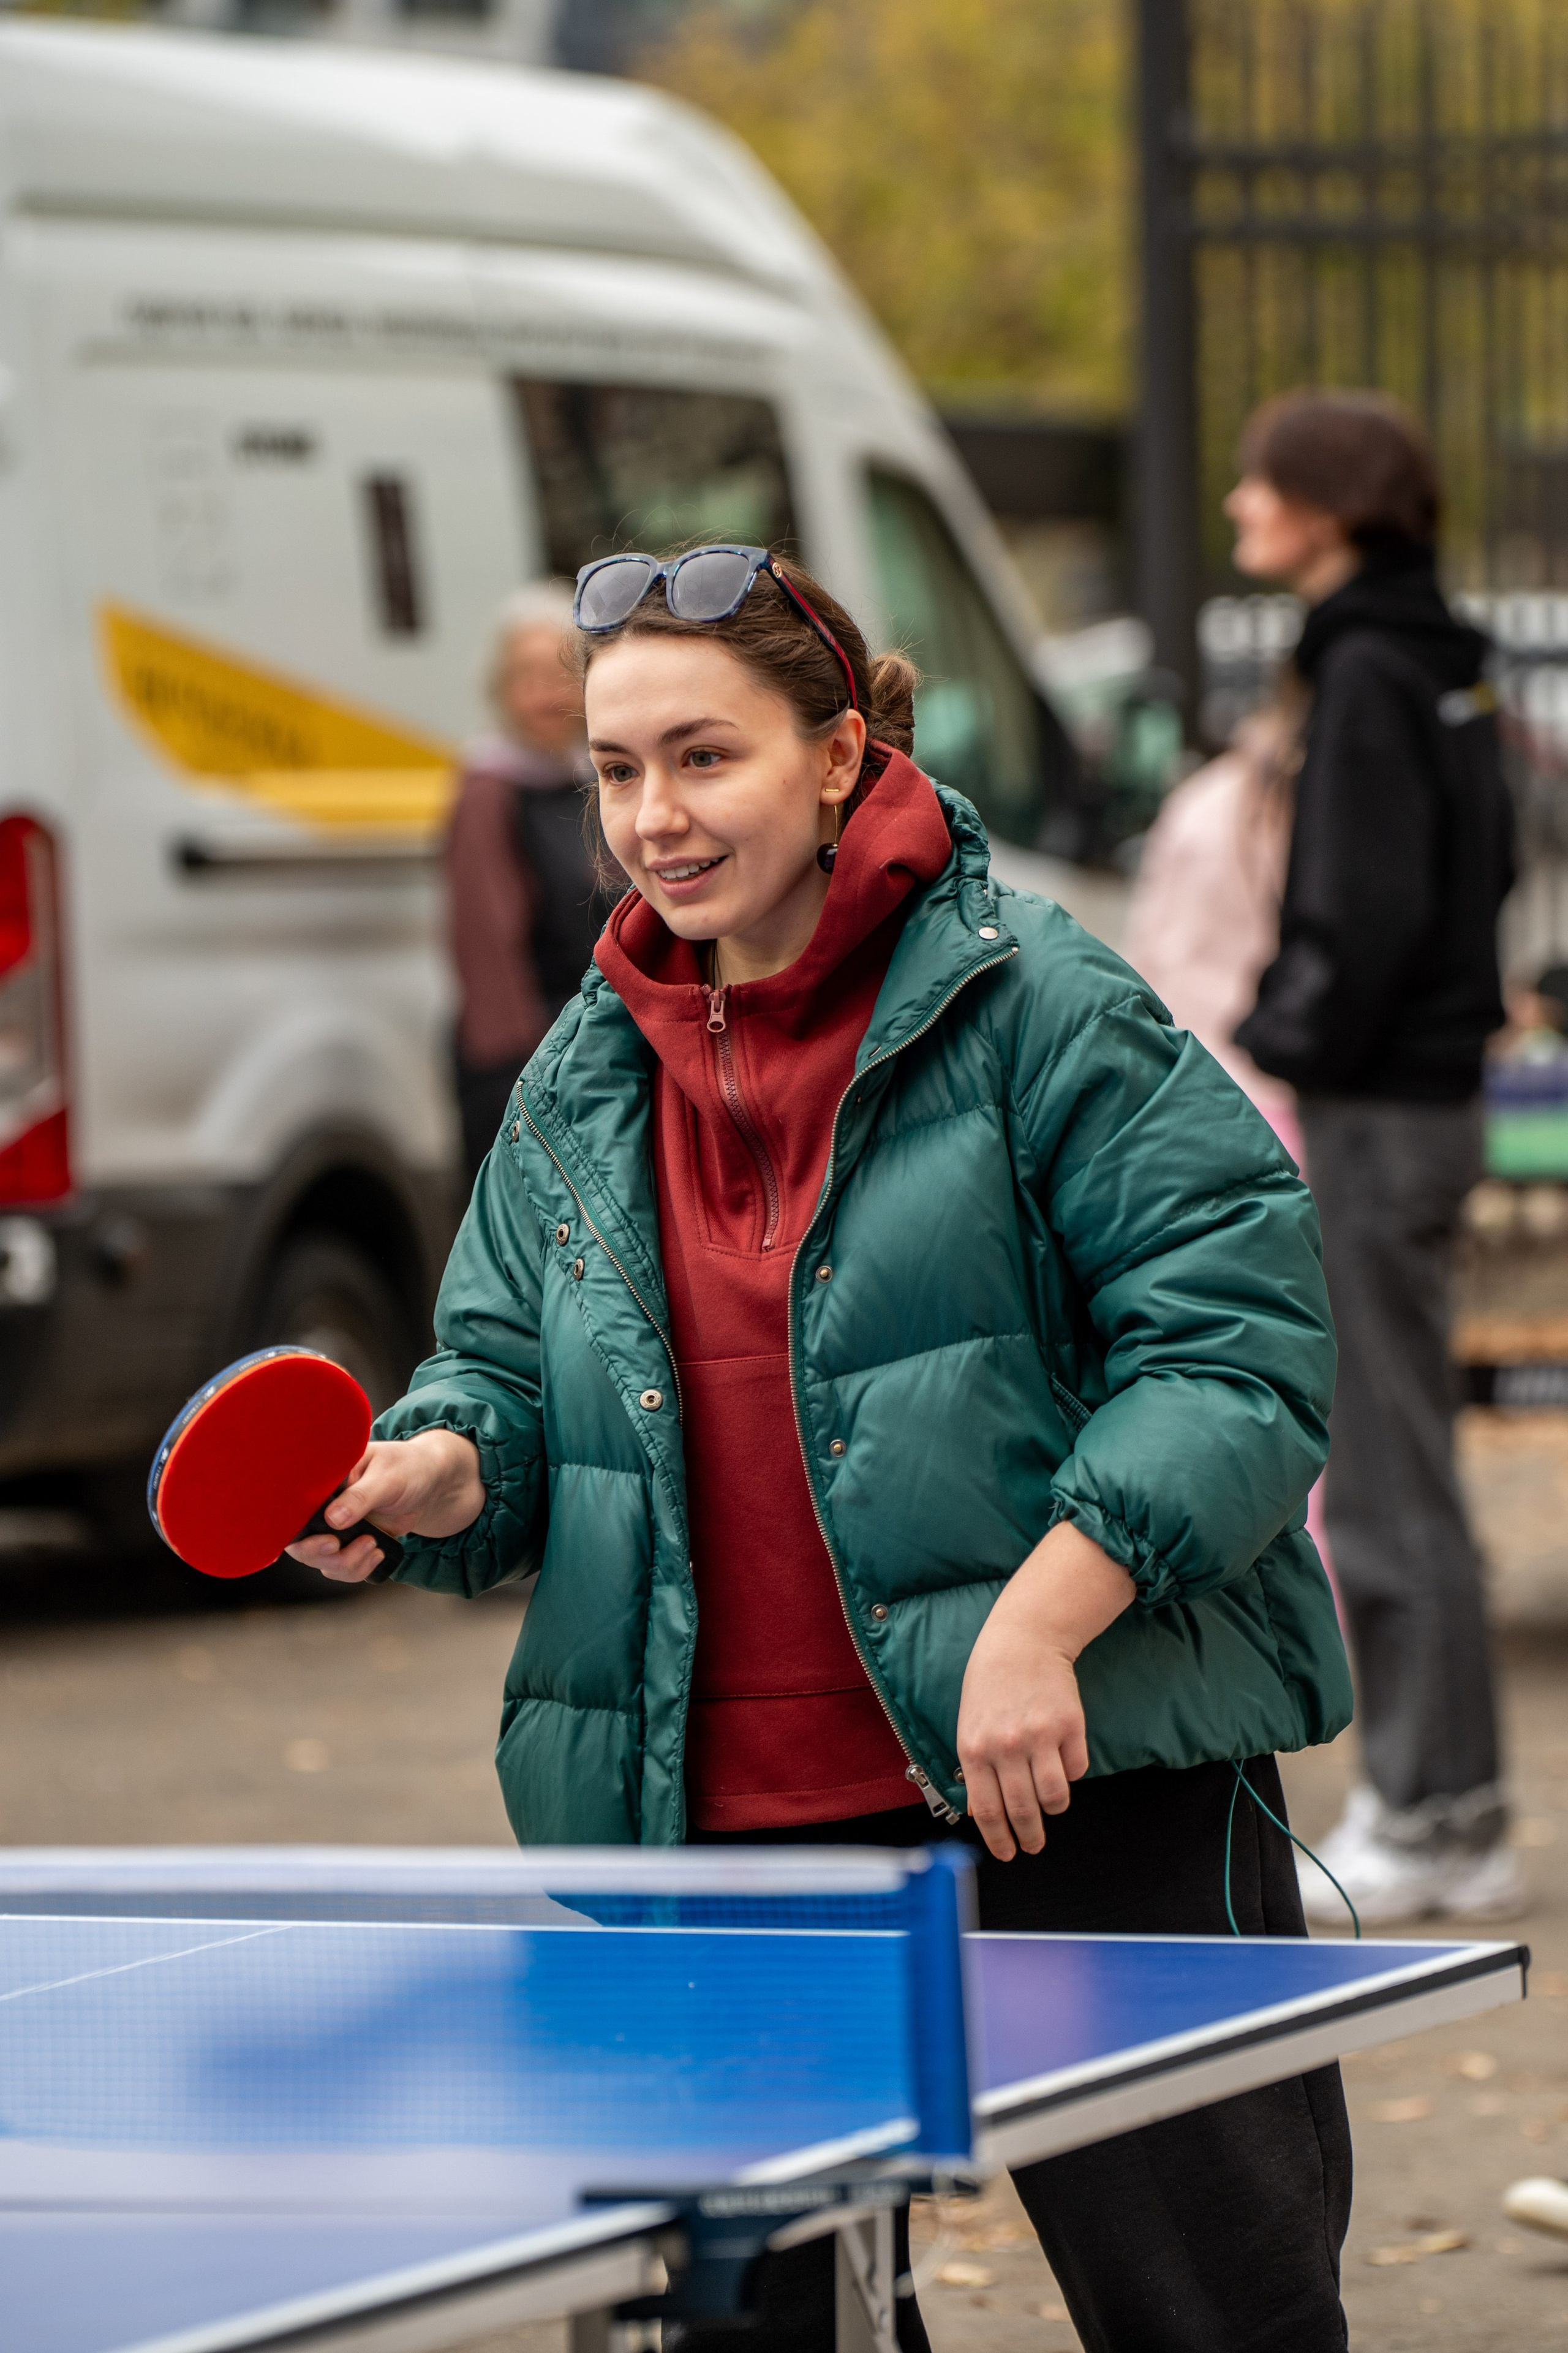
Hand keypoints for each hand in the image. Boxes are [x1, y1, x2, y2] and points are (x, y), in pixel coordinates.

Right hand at [284, 1430, 484, 1583]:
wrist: (430, 1482)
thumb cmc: (407, 1468)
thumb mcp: (387, 1476)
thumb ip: (361, 1496)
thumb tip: (333, 1520)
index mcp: (323, 1482)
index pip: (294, 1510)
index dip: (298, 1532)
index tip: (329, 1540)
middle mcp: (323, 1507)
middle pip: (301, 1544)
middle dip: (323, 1554)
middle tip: (345, 1546)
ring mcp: (336, 1528)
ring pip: (323, 1561)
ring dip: (347, 1563)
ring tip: (374, 1546)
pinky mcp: (351, 1543)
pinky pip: (343, 1567)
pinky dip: (359, 1568)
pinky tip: (378, 1553)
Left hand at [957, 1521, 1134, 1860]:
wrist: (1022, 1641)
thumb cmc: (989, 1685)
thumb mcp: (969, 1726)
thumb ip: (975, 1769)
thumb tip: (981, 1814)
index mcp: (974, 1749)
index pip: (987, 1811)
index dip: (999, 1840)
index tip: (1008, 1854)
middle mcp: (1006, 1746)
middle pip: (1022, 1810)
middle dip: (1030, 1836)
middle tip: (1034, 1845)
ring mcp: (1040, 1736)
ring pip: (1055, 1797)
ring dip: (1054, 1807)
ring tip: (1050, 1804)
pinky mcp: (1070, 1725)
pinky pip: (1076, 1768)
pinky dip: (1071, 1772)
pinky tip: (1061, 1758)